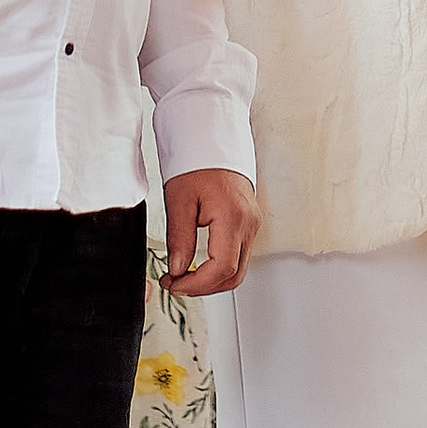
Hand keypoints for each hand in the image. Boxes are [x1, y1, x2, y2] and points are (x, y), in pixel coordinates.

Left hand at [163, 163, 259, 294]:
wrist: (212, 140)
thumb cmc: (197, 162)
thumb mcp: (179, 200)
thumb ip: (179, 239)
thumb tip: (177, 269)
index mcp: (233, 217)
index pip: (222, 268)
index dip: (196, 284)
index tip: (174, 283)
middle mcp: (249, 223)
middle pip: (234, 275)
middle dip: (203, 287)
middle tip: (175, 284)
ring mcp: (252, 224)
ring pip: (238, 269)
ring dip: (211, 280)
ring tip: (182, 275)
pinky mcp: (248, 223)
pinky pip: (238, 255)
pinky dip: (219, 267)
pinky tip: (198, 264)